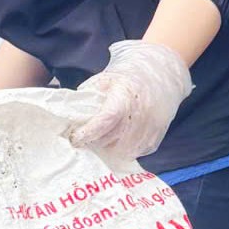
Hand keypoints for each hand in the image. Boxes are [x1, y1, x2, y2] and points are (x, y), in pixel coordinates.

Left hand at [70, 40, 192, 158]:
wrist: (160, 75)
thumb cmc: (127, 78)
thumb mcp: (104, 79)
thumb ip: (87, 96)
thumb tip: (68, 114)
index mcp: (125, 96)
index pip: (105, 119)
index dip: (88, 132)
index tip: (74, 138)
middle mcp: (141, 114)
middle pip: (110, 139)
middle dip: (94, 141)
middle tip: (85, 137)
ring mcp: (150, 128)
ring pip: (121, 151)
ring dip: (108, 148)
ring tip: (102, 137)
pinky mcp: (155, 138)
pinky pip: (134, 153)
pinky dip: (123, 150)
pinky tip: (118, 138)